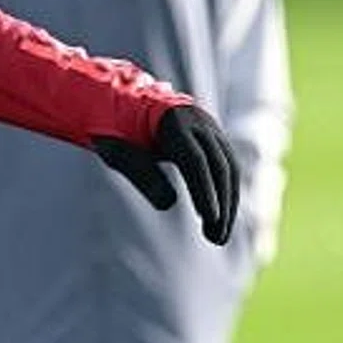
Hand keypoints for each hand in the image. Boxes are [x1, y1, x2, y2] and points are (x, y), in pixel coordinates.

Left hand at [92, 104, 238, 244]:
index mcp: (172, 120)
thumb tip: (169, 204)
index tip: (209, 219)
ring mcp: (209, 128)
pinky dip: (225, 194)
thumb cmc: (113, 129)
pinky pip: (226, 168)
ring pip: (228, 169)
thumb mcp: (117, 151)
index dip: (204, 190)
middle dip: (221, 204)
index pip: (195, 160)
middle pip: (219, 166)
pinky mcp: (213, 138)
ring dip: (228, 204)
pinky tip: (218, 220)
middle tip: (215, 239)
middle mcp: (198, 121)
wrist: (119, 103)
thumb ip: (140, 174)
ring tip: (217, 237)